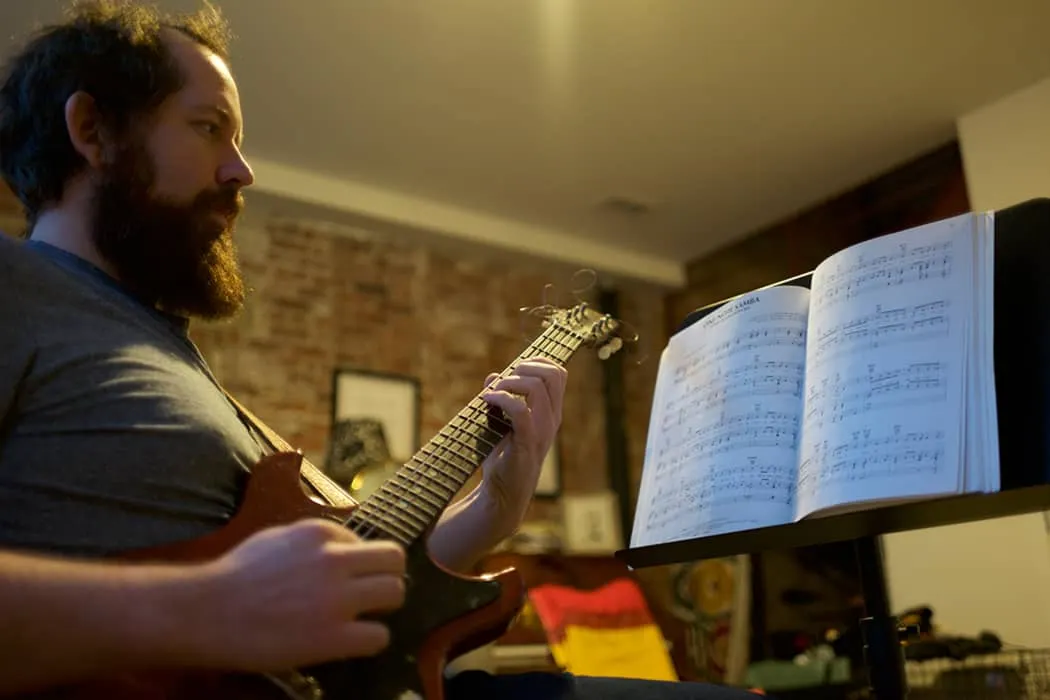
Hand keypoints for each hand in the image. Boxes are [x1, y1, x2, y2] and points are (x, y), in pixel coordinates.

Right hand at [190, 519, 405, 670]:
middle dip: (386, 576)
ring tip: (364, 618)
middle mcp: (334, 560)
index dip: (358, 563)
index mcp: (320, 533)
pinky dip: (370, 640)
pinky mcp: (331, 636)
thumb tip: (344, 547)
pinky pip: (379, 636)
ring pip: (395, 593)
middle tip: (373, 594)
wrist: (207, 612)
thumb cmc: (235, 575)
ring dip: (383, 607)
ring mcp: (335, 599)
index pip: (365, 543)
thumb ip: (314, 540)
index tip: (344, 579)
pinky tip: (352, 642)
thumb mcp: (277, 537)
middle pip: (394, 560)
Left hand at [477, 357, 567, 534]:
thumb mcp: (502, 422)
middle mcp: (551, 419)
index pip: (558, 373)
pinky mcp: (526, 443)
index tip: (514, 370)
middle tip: (504, 381)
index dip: (537, 362)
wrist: (502, 494)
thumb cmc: (503, 458)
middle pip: (553, 374)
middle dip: (525, 367)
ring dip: (509, 382)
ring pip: (537, 387)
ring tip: (492, 393)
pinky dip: (501, 398)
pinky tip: (486, 400)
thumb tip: (493, 376)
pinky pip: (520, 410)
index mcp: (550, 413)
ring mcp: (541, 431)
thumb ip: (501, 398)